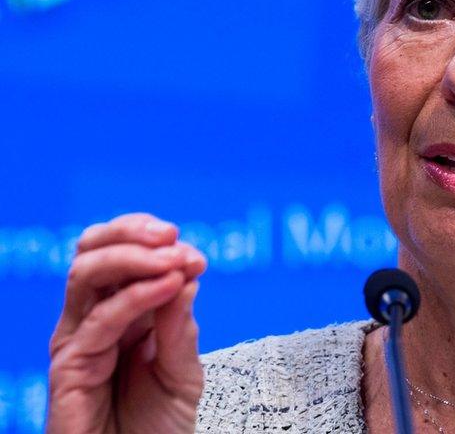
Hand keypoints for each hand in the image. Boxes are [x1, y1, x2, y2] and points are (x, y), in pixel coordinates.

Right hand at [46, 213, 207, 433]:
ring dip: (132, 256)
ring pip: (86, 273)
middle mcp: (95, 318)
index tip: (194, 251)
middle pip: (93, 251)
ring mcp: (79, 339)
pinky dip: (136, 296)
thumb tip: (188, 273)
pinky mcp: (69, 366)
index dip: (151, 239)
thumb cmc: (157, 427)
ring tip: (173, 259)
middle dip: (131, 231)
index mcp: (123, 311)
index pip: (121, 252)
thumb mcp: (183, 372)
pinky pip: (98, 319)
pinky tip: (168, 287)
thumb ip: (181, 326)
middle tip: (172, 235)